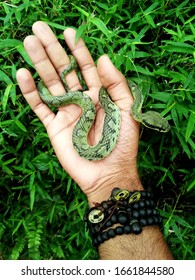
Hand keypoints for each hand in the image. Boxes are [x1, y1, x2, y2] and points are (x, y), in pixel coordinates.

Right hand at [16, 21, 141, 204]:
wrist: (109, 174)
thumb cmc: (122, 144)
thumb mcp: (127, 111)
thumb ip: (117, 84)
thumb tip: (103, 58)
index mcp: (99, 95)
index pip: (86, 67)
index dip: (78, 50)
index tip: (68, 32)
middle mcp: (81, 100)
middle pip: (64, 71)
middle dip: (53, 50)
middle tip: (39, 29)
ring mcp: (66, 113)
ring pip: (50, 84)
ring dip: (39, 64)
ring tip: (29, 43)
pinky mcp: (54, 127)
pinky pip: (40, 107)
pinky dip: (30, 92)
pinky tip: (22, 74)